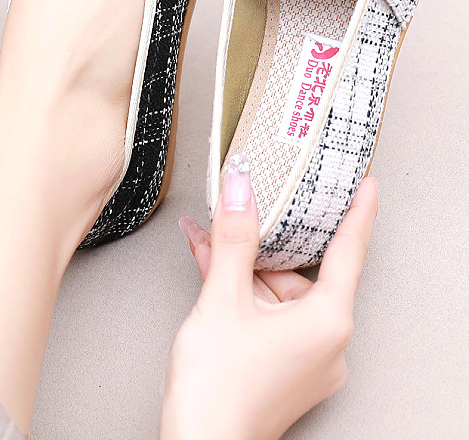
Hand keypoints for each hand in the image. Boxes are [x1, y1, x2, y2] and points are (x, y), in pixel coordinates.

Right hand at [160, 155, 377, 439]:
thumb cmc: (216, 387)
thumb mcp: (222, 297)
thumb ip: (234, 237)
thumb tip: (242, 190)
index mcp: (327, 323)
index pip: (349, 253)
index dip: (358, 213)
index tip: (368, 186)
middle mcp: (328, 343)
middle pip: (300, 272)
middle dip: (263, 243)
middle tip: (241, 211)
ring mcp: (308, 359)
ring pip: (279, 294)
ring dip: (242, 268)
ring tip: (206, 244)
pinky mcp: (287, 368)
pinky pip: (272, 315)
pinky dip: (244, 294)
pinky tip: (213, 272)